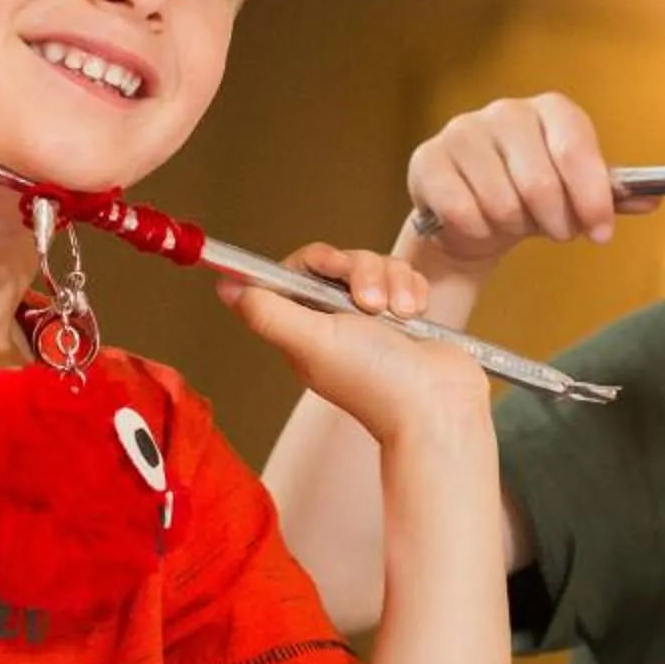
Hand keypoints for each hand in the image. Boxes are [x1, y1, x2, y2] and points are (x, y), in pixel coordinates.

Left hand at [220, 242, 488, 441]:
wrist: (438, 402)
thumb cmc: (376, 381)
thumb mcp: (311, 342)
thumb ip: (267, 313)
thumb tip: (226, 288)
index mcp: (306, 327)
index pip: (296, 271)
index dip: (314, 261)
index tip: (331, 266)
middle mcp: (336, 321)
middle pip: (341, 262)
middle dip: (362, 272)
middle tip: (370, 304)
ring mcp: (372, 318)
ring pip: (376, 265)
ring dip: (393, 282)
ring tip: (398, 314)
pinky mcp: (403, 314)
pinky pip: (404, 276)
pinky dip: (412, 290)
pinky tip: (415, 314)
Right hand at [401, 93, 654, 269]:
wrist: (471, 213)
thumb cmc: (529, 197)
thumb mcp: (574, 196)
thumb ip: (610, 197)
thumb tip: (652, 199)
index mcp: (550, 111)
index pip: (575, 148)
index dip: (591, 196)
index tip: (600, 232)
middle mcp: (506, 112)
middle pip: (539, 180)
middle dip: (555, 220)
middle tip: (557, 233)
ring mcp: (463, 131)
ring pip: (500, 199)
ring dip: (513, 226)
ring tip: (513, 224)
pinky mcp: (428, 159)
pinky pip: (461, 209)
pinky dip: (477, 229)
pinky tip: (479, 224)